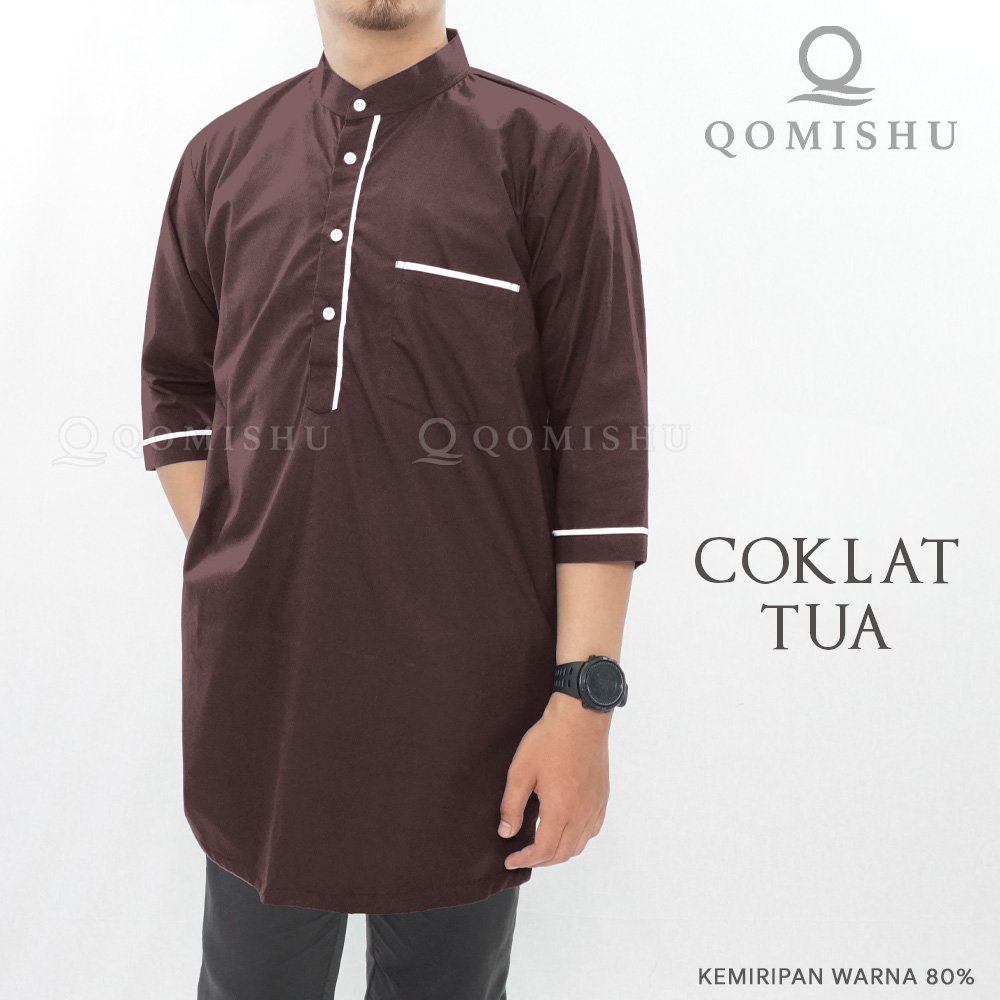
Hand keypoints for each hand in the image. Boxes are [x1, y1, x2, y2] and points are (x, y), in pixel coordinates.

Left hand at [498, 691, 611, 868]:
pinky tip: (565, 830)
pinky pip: (592, 830)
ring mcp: (595, 806)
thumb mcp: (521, 771)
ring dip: (559, 852)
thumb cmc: (550, 740)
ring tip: (541, 847)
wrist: (580, 718)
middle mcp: (581, 813)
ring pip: (579, 845)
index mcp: (560, 810)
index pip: (543, 851)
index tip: (511, 859)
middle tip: (522, 855)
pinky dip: (577, 839)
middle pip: (562, 854)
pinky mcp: (602, 797)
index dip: (525, 860)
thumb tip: (507, 832)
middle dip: (540, 860)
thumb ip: (512, 806)